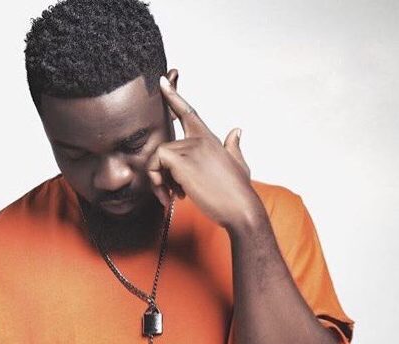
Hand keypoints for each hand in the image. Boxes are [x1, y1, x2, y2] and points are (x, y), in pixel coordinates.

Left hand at [147, 76, 261, 230]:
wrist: (242, 209)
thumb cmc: (238, 192)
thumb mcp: (238, 164)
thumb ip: (233, 146)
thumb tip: (237, 130)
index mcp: (210, 139)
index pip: (189, 112)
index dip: (174, 96)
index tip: (163, 80)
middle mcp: (200, 139)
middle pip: (164, 147)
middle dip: (161, 173)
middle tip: (170, 193)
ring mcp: (191, 148)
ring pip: (158, 156)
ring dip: (159, 180)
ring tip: (172, 197)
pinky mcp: (182, 160)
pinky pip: (157, 162)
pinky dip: (158, 181)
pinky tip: (171, 196)